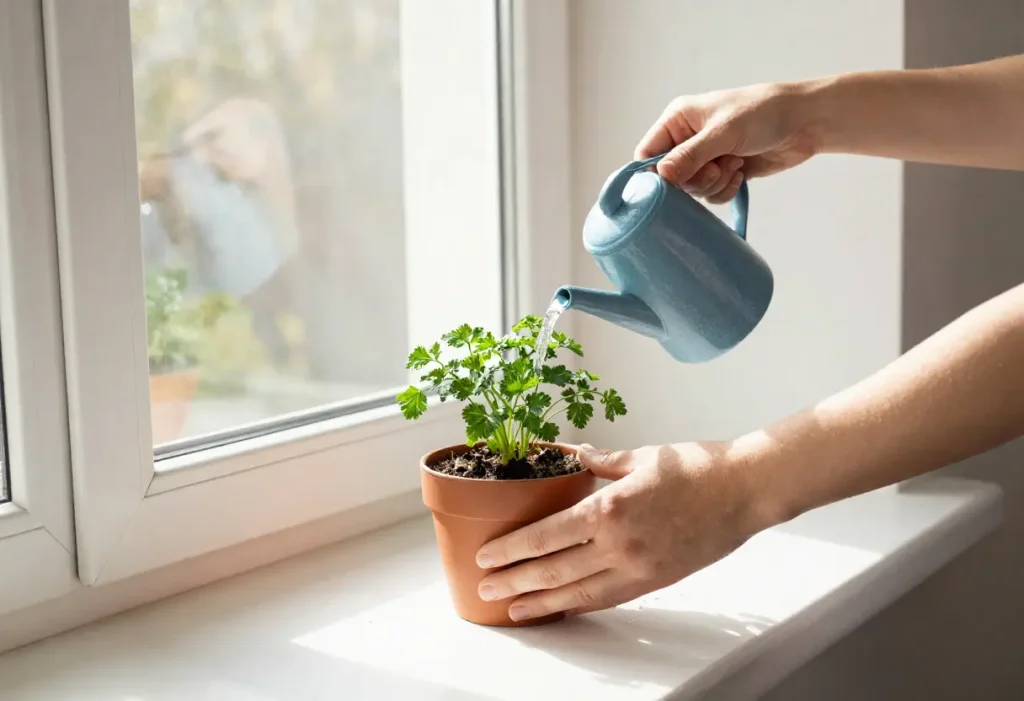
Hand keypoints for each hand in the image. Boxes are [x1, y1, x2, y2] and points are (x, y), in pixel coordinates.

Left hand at [475, 442, 764, 621]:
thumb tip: (573, 452)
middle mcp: (618, 544)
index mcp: (609, 508)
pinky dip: (580, 604)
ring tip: (513, 610)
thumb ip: (601, 461)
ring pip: (578, 593)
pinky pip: (609, 598)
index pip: (545, 537)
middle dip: (514, 582)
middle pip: (553, 570)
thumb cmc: (695, 468)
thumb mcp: (640, 456)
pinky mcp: (656, 580)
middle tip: (485, 589)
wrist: (744, 490)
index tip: (487, 557)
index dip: (512, 550)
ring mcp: (637, 567)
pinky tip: (562, 608)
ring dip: (541, 602)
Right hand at [635, 81, 818, 202]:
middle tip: (716, 169)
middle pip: (669, 178)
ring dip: (713, 185)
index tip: (671, 186)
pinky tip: (741, 173)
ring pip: (692, 189)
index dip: (654, 174)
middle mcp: (687, 139)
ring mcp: (705, 157)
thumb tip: (660, 177)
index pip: (647, 154)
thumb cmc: (763, 113)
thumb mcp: (723, 133)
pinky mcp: (723, 172)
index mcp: (678, 120)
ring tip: (734, 165)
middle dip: (694, 180)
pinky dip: (724, 190)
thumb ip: (690, 156)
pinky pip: (711, 195)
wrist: (805, 122)